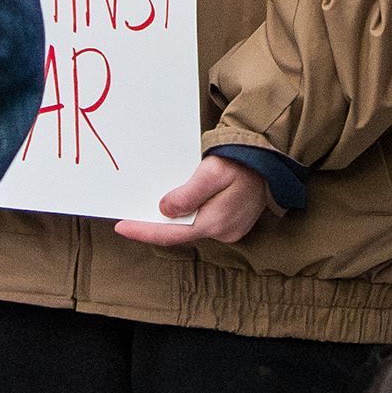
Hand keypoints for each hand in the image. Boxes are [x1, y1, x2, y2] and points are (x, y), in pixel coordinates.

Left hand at [114, 152, 277, 247]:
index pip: (172, 234)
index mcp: (216, 221)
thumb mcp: (212, 172)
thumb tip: (164, 211)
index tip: (121, 227)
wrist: (270, 158)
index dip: (144, 231)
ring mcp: (229, 230)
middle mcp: (223, 232)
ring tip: (150, 210)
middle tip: (130, 218)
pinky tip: (177, 208)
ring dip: (173, 221)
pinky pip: (203, 223)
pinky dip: (188, 216)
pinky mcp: (233, 224)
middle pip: (180, 233)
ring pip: (192, 228)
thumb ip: (188, 194)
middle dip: (155, 226)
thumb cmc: (242, 161)